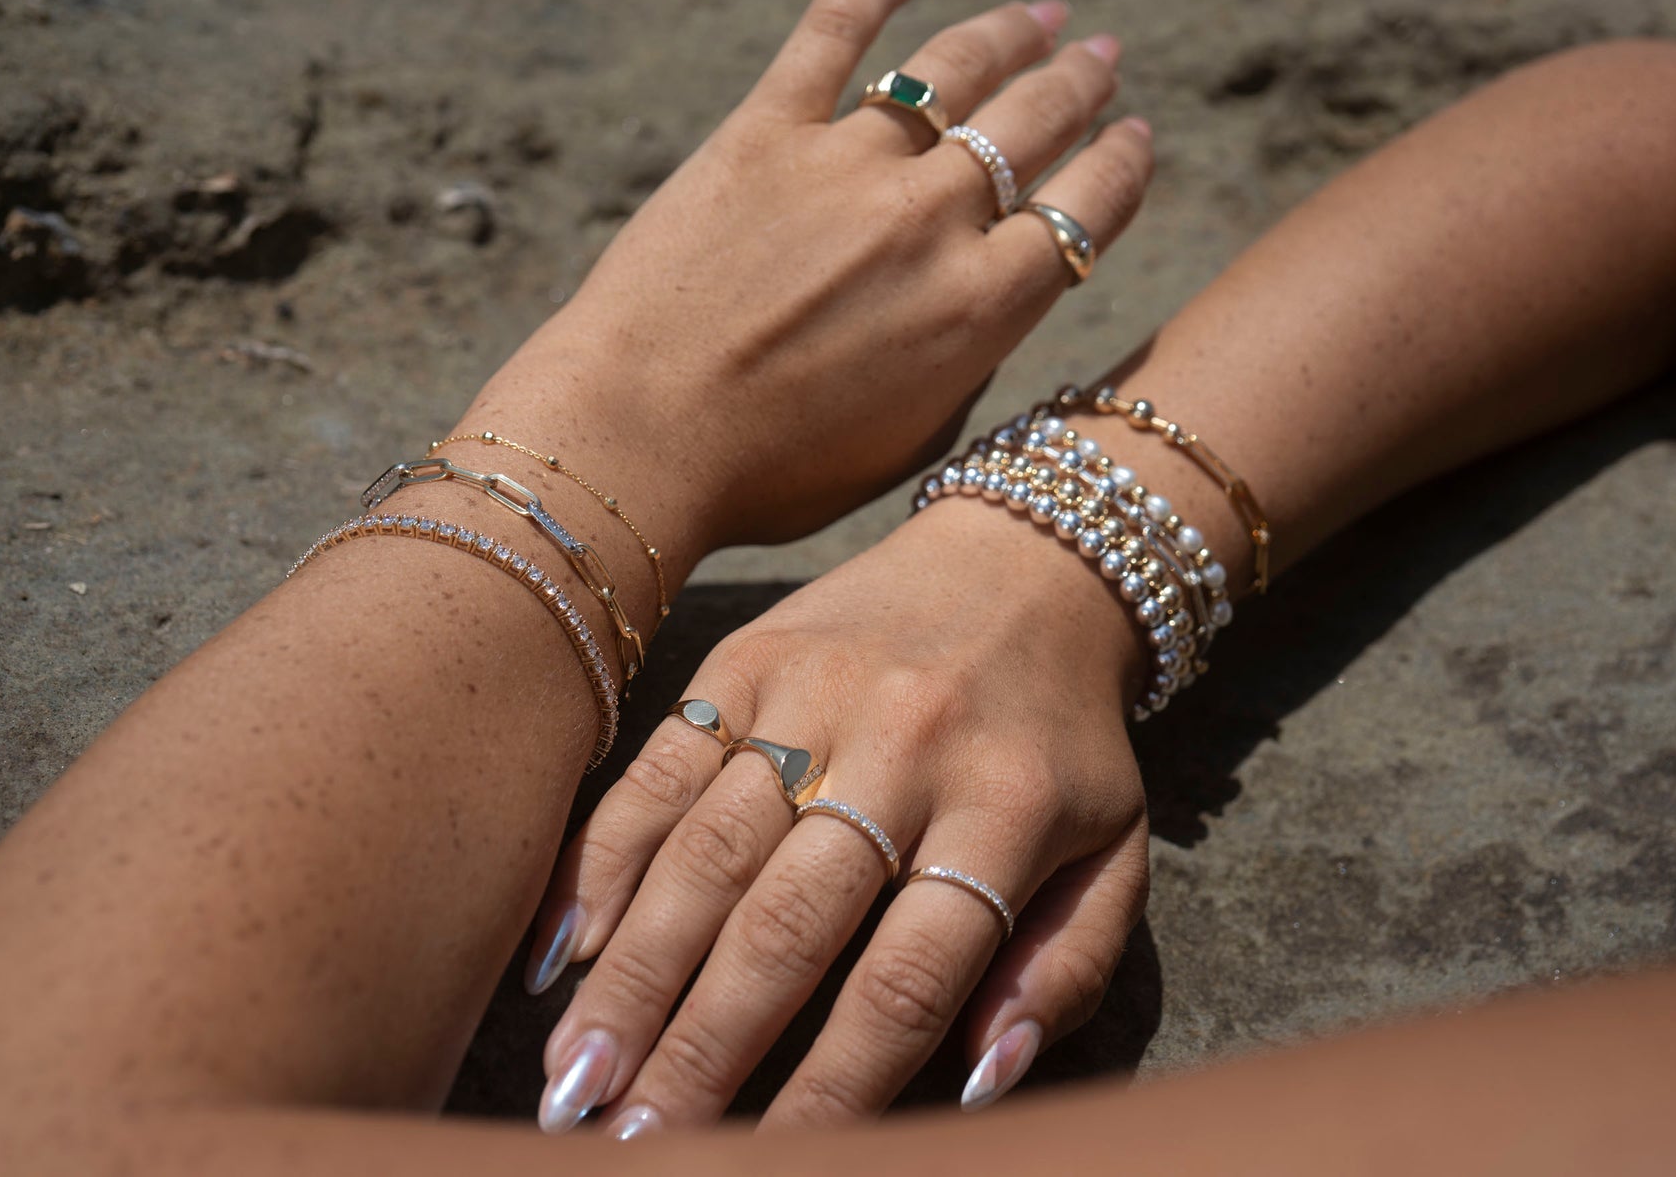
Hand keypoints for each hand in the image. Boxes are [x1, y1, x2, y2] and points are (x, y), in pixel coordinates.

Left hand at [459, 0, 1153, 553]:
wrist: (637, 440)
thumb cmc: (766, 472)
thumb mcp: (908, 445)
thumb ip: (963, 364)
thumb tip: (981, 306)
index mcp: (983, 310)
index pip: (1086, 212)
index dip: (1122, 166)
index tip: (1136, 136)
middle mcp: (933, 222)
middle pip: (1034, 126)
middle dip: (1079, 85)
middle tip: (1100, 54)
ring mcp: (849, 165)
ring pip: (953, 71)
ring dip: (1011, 33)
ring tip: (1041, 14)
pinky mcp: (764, 130)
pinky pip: (836, 28)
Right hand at [525, 499, 1152, 1132]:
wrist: (1024, 559)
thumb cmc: (1063, 740)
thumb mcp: (1114, 851)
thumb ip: (1063, 970)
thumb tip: (977, 1086)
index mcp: (1005, 809)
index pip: (908, 979)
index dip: (835, 1086)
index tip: (770, 1165)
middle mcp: (903, 748)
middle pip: (787, 924)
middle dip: (702, 1048)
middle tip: (630, 1144)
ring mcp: (814, 693)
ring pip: (706, 852)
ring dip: (633, 975)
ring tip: (576, 1080)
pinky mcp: (744, 656)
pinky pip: (658, 768)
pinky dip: (604, 861)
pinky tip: (561, 953)